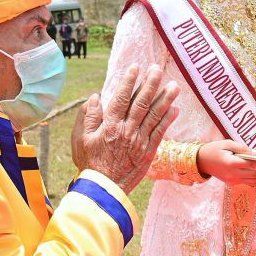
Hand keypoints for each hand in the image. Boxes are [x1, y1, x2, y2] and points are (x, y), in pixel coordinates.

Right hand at [76, 65, 179, 193]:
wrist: (104, 188)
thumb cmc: (90, 163)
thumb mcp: (81, 139)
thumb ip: (88, 117)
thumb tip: (96, 97)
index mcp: (110, 125)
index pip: (122, 98)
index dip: (129, 82)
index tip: (135, 68)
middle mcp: (127, 130)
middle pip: (142, 103)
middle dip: (150, 84)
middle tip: (158, 70)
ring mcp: (140, 141)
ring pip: (154, 116)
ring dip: (165, 99)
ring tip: (174, 86)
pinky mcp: (149, 152)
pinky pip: (160, 132)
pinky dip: (167, 120)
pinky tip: (174, 108)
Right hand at [197, 139, 255, 184]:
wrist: (200, 161)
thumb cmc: (214, 149)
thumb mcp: (227, 143)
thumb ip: (243, 148)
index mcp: (231, 163)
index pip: (252, 164)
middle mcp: (233, 174)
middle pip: (255, 175)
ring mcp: (233, 180)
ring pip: (254, 181)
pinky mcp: (232, 183)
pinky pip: (248, 182)